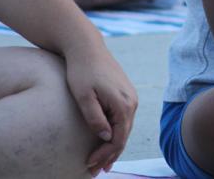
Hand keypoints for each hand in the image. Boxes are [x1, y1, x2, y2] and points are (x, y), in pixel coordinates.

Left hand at [63, 43, 137, 175]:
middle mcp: (132, 101)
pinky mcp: (125, 93)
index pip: (118, 139)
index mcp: (124, 104)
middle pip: (124, 136)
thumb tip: (105, 137)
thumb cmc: (82, 71)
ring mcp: (130, 96)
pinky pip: (122, 119)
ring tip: (100, 160)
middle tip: (94, 170)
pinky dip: (115, 132)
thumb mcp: (83, 97)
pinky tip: (105, 139)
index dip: (105, 155)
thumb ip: (95, 118)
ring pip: (124, 128)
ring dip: (113, 145)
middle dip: (110, 155)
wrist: (87, 47)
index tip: (89, 166)